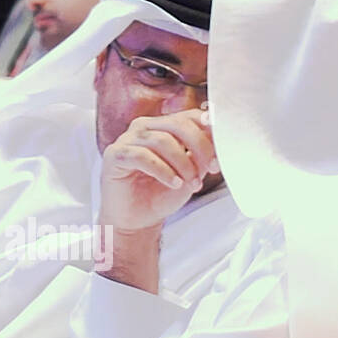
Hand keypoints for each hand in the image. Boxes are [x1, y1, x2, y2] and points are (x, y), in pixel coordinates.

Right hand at [98, 109, 218, 231]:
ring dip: (182, 164)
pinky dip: (163, 170)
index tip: (221, 155)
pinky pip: (143, 156)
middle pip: (178, 124)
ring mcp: (127, 139)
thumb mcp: (191, 172)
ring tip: (191, 184)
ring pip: (162, 140)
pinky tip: (174, 184)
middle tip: (210, 170)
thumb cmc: (161, 194)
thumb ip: (202, 153)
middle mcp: (144, 127)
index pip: (190, 116)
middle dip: (199, 148)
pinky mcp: (115, 155)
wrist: (137, 220)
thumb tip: (221, 138)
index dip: (209, 133)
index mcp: (162, 126)